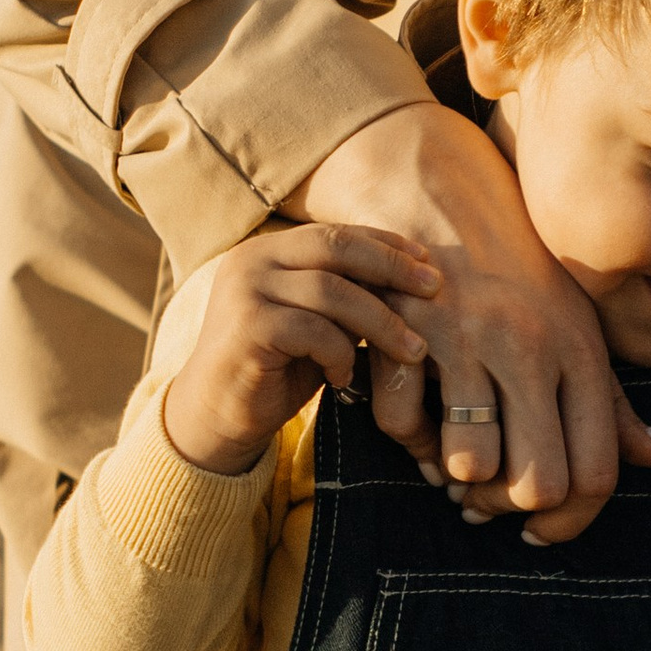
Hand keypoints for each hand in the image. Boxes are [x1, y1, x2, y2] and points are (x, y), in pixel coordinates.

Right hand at [161, 222, 440, 477]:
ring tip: (412, 351)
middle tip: (435, 290)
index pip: (337, 233)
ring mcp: (245, 291)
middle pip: (336, 247)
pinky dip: (341, 355)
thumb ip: (350, 295)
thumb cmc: (276, 369)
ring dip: (382, 322)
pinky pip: (314, 331)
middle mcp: (252, 260)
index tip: (428, 262)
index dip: (386, 245)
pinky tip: (344, 379)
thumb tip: (416, 275)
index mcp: (268, 249)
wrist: (215, 418)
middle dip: (393, 267)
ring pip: (332, 291)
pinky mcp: (247, 328)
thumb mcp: (319, 323)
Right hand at [292, 103, 650, 542]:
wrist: (445, 197)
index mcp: (583, 354)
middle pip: (536, 483)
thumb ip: (616, 403)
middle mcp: (533, 349)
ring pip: (470, 464)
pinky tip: (420, 425)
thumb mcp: (579, 330)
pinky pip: (403, 426)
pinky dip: (407, 441)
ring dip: (455, 480)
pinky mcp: (409, 332)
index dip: (568, 523)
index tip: (540, 531)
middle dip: (506, 509)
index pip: (596, 473)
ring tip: (454, 466)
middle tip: (488, 499)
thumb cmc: (522, 278)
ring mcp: (470, 341)